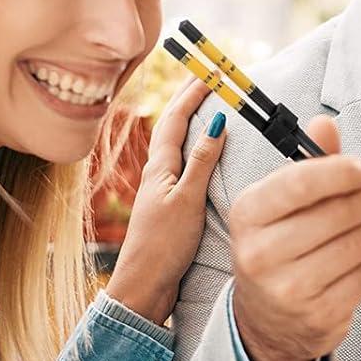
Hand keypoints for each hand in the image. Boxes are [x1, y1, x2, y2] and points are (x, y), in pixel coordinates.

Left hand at [108, 78, 226, 323]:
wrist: (143, 288)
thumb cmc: (162, 248)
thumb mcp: (188, 201)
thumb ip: (203, 162)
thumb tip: (216, 121)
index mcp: (160, 167)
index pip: (177, 118)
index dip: (193, 93)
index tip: (210, 71)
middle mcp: (158, 174)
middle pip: (173, 126)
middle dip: (189, 99)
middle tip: (207, 77)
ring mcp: (162, 190)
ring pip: (177, 145)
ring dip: (191, 121)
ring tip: (205, 105)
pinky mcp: (169, 208)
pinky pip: (183, 166)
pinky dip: (195, 148)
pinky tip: (202, 155)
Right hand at [228, 116, 360, 360]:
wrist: (267, 321)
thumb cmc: (278, 249)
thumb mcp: (281, 204)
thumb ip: (308, 163)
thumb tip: (325, 123)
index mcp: (248, 214)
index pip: (298, 183)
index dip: (340, 171)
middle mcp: (260, 253)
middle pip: (335, 214)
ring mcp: (289, 289)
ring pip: (355, 244)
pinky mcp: (319, 315)